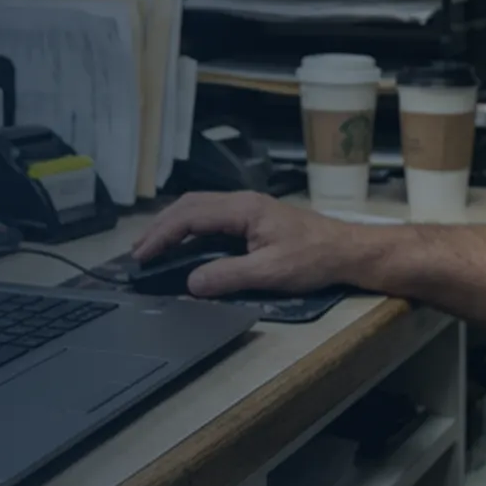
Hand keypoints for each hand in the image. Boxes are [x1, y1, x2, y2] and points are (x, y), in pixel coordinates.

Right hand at [132, 192, 365, 297]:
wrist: (347, 250)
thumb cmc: (314, 258)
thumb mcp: (271, 272)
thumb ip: (229, 276)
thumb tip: (190, 283)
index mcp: (243, 208)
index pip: (190, 216)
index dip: (162, 235)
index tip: (141, 256)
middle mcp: (241, 202)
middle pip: (189, 206)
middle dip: (160, 227)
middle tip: (137, 253)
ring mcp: (247, 208)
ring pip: (199, 208)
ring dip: (173, 226)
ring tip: (152, 247)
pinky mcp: (253, 218)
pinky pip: (211, 217)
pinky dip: (189, 228)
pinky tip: (183, 244)